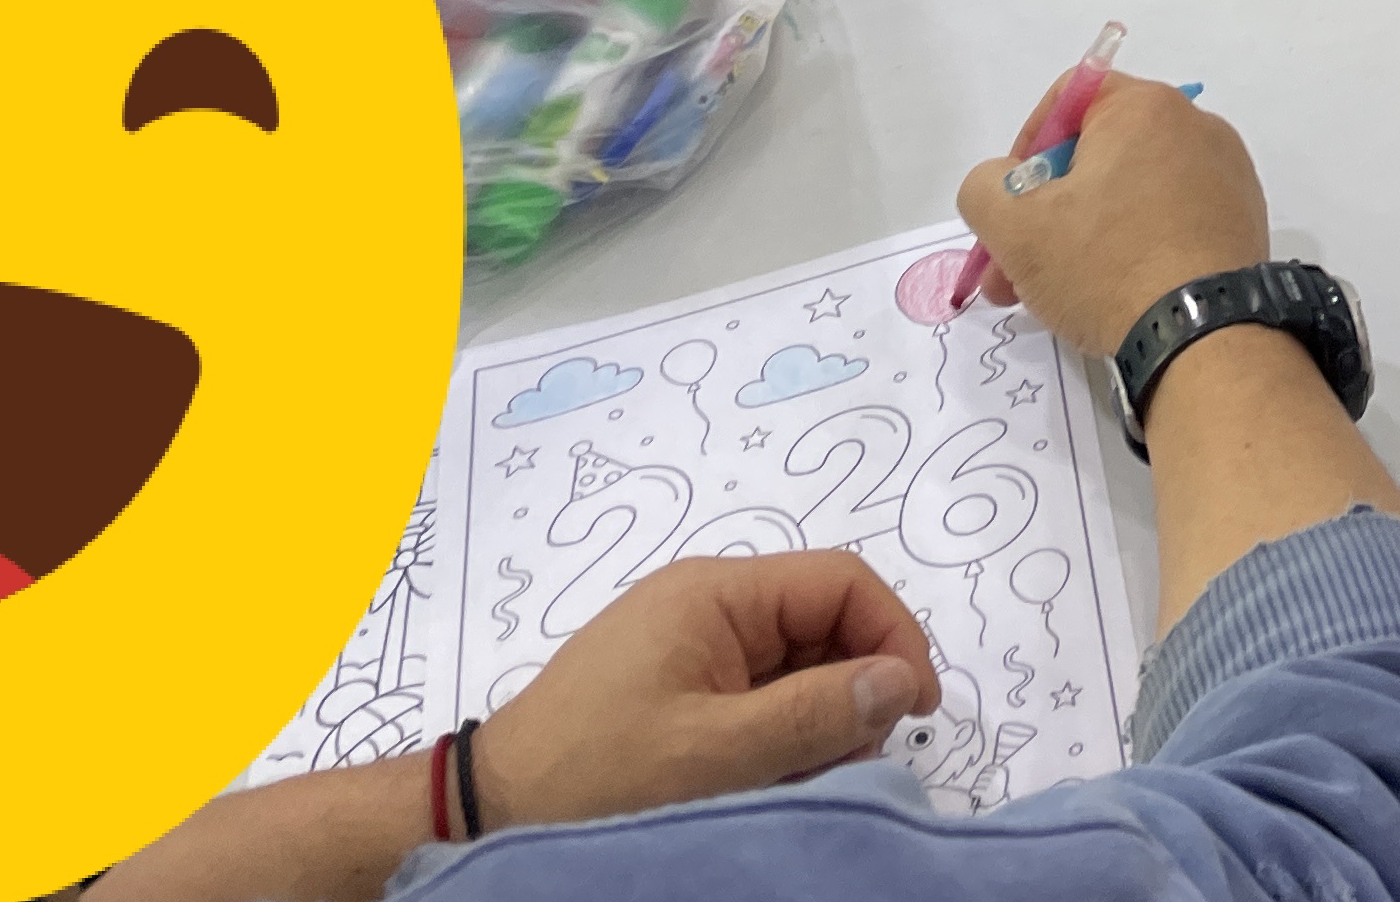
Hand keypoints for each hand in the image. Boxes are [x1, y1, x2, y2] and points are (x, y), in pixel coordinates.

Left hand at [471, 552, 934, 830]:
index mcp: (717, 592)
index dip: (893, 638)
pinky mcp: (677, 688)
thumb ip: (813, 715)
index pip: (841, 583)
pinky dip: (775, 741)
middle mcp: (708, 604)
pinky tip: (758, 784)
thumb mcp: (713, 753)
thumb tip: (901, 681)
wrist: (485, 816)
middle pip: (823, 627)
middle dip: (850, 694)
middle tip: (843, 766)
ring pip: (795, 669)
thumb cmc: (595, 777)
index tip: (914, 712)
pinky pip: (756, 699)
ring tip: (789, 784)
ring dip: (812, 726)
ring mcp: (691, 647)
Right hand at [957, 68, 1271, 354]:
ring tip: (1051, 296)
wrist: (1203, 336)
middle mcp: (1196, 127)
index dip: (1026, 147)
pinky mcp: (1241, 223)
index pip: (1069, 100)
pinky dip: (1134, 248)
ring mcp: (1227, 176)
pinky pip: (1171, 220)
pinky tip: (1110, 297)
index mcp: (1147, 108)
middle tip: (1012, 269)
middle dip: (1045, 212)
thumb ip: (985, 188)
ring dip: (1081, 237)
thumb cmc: (1107, 265)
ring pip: (1131, 194)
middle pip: (1098, 155)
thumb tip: (1002, 185)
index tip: (1012, 203)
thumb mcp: (1016, 226)